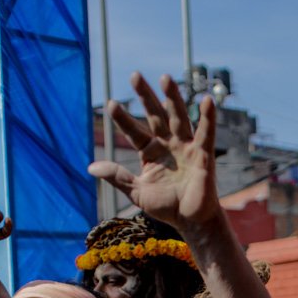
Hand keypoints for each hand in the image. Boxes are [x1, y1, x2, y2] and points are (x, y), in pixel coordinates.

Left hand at [88, 73, 220, 233]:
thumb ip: (117, 177)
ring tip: (165, 77)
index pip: (135, 131)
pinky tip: (206, 100)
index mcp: (151, 151)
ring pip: (178, 117)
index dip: (123, 119)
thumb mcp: (136, 192)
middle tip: (134, 76)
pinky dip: (207, 117)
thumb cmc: (166, 206)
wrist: (190, 221)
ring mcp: (186, 147)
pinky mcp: (203, 155)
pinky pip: (205, 134)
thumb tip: (90, 167)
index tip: (111, 104)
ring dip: (172, 98)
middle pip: (156, 115)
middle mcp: (168, 144)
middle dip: (146, 96)